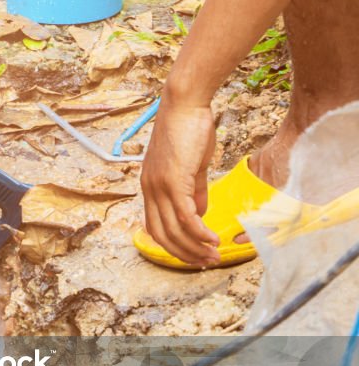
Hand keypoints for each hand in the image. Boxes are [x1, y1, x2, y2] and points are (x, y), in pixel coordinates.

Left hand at [140, 97, 220, 265]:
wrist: (184, 104)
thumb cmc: (190, 130)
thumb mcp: (192, 166)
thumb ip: (194, 191)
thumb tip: (200, 214)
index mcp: (151, 187)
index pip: (157, 226)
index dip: (174, 245)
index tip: (194, 254)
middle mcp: (150, 190)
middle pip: (163, 235)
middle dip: (185, 253)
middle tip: (207, 261)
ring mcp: (159, 186)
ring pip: (175, 229)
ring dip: (195, 246)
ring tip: (214, 255)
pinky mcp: (172, 181)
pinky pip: (185, 216)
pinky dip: (198, 232)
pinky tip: (213, 239)